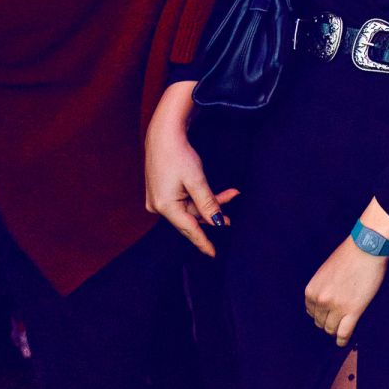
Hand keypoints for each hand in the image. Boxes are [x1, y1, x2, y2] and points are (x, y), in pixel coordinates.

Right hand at [143, 85, 239, 256]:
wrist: (163, 134)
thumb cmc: (178, 154)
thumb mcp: (197, 181)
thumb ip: (208, 204)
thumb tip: (217, 223)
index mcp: (164, 206)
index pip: (188, 229)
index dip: (202, 242)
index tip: (213, 254)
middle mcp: (158, 206)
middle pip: (190, 217)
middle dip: (211, 215)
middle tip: (230, 220)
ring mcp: (159, 199)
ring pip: (189, 207)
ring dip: (209, 203)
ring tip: (231, 195)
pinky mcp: (162, 191)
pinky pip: (184, 200)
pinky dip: (199, 197)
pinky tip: (217, 194)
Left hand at [304, 237, 388, 346]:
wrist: (366, 248)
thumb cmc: (348, 255)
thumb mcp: (325, 271)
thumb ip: (321, 287)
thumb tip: (323, 301)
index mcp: (311, 290)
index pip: (311, 312)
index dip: (320, 315)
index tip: (327, 316)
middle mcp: (320, 301)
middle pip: (320, 322)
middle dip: (327, 323)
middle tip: (336, 321)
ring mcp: (336, 307)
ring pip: (331, 329)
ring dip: (335, 331)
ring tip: (341, 331)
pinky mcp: (353, 310)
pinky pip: (344, 333)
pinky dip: (343, 340)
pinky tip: (343, 342)